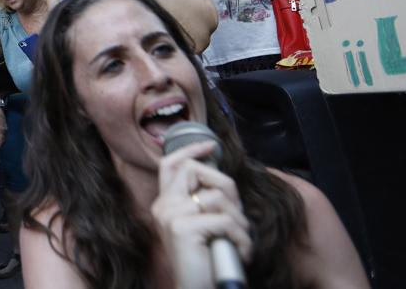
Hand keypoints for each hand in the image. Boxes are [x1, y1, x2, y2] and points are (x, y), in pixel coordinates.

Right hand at [151, 141, 251, 288]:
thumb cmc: (205, 260)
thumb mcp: (201, 225)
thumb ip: (201, 201)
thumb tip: (220, 178)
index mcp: (165, 204)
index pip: (171, 164)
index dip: (190, 150)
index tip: (209, 145)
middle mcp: (164, 206)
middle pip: (197, 171)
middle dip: (227, 188)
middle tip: (236, 214)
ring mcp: (171, 216)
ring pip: (218, 198)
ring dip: (239, 222)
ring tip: (239, 241)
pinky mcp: (183, 228)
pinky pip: (226, 220)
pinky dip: (242, 238)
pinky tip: (241, 252)